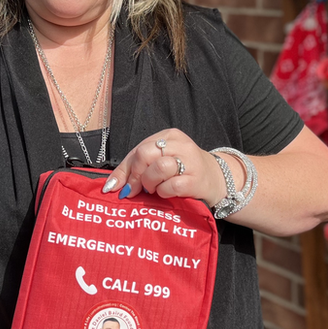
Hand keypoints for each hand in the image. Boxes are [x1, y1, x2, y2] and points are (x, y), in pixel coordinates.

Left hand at [102, 129, 227, 205]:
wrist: (216, 180)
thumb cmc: (182, 171)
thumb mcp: (159, 162)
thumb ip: (134, 169)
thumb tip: (111, 186)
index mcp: (169, 135)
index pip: (139, 148)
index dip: (126, 169)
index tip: (120, 186)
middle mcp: (180, 144)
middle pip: (146, 154)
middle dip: (137, 175)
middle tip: (138, 188)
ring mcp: (190, 161)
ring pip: (158, 167)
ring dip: (150, 183)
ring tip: (154, 189)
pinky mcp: (196, 180)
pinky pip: (171, 186)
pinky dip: (164, 192)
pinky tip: (167, 193)